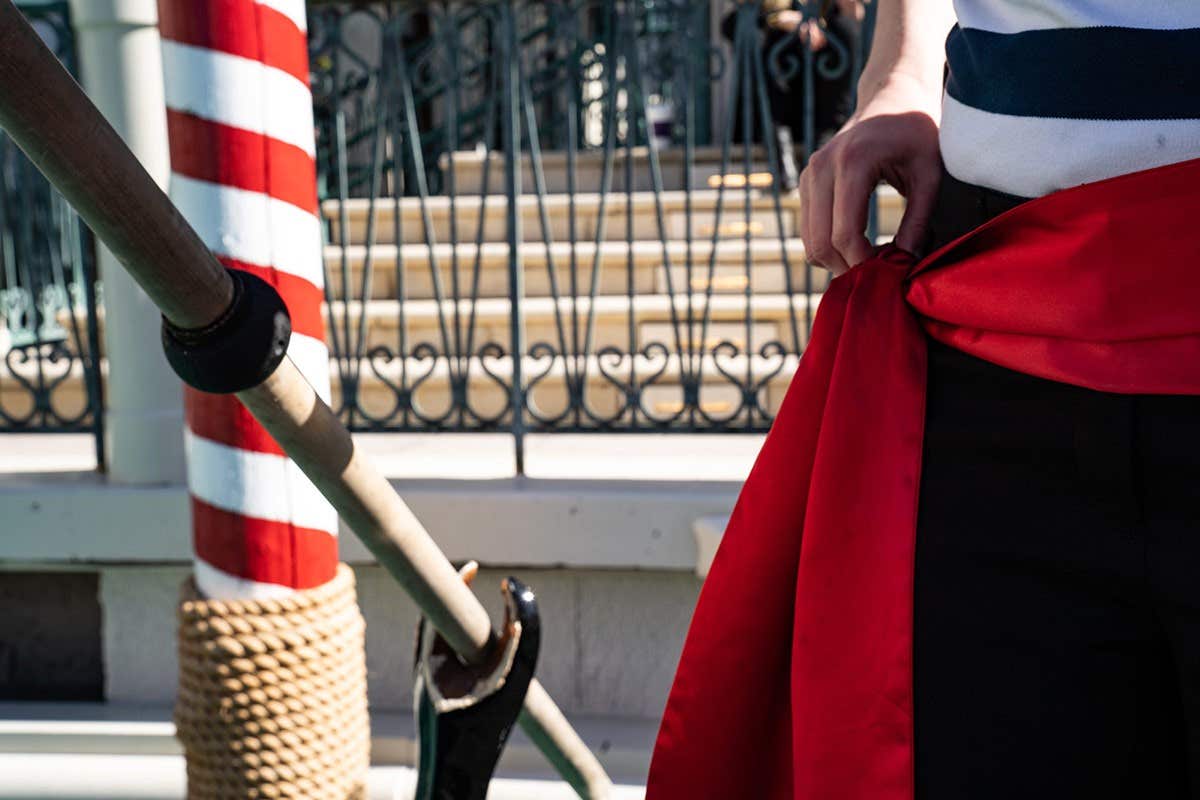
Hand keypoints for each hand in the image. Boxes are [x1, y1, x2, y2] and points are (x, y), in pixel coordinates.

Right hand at [798, 77, 942, 274]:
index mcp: (852, 163)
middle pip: (819, 243)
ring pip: (809, 240)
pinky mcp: (806, 180)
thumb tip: (903, 264)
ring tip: (871, 259)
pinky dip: (828, 245)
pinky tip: (857, 244)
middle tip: (878, 275)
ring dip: (835, 260)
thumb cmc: (917, 132)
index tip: (888, 273)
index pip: (844, 234)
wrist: (892, 95)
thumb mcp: (930, 175)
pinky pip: (808, 228)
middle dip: (847, 267)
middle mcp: (821, 167)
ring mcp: (808, 173)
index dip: (863, 263)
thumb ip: (918, 221)